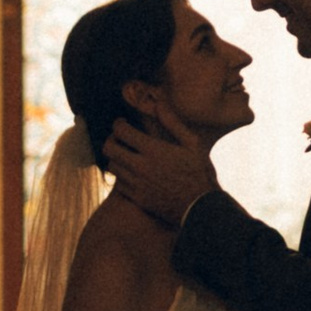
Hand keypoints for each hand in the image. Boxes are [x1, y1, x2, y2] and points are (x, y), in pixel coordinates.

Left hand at [104, 105, 216, 224]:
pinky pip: (118, 184)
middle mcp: (141, 166)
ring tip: (124, 155)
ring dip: (115, 157)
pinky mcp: (137, 198)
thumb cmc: (199, 172)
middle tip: (119, 138)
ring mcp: (137, 184)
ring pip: (111, 166)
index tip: (122, 123)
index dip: (118, 124)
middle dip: (111, 139)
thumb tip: (158, 104)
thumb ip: (172, 123)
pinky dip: (120, 175)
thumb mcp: (192, 144)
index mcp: (154, 150)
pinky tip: (130, 172)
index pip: (122, 131)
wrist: (200, 207)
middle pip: (109, 148)